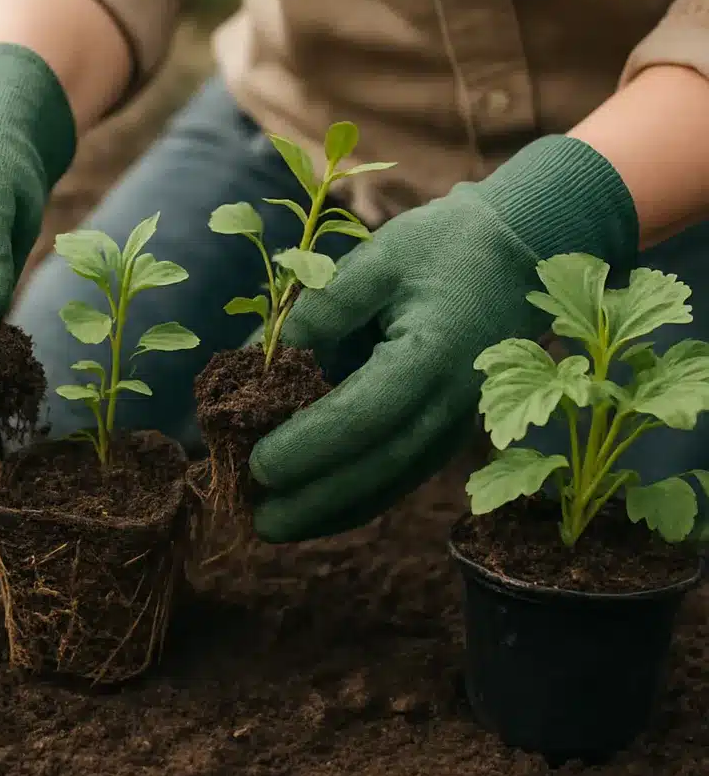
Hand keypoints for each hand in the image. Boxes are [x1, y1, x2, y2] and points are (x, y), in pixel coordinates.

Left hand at [247, 135, 639, 541]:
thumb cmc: (443, 248)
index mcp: (431, 355)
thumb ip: (326, 306)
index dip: (310, 446)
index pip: (363, 416)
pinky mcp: (451, 431)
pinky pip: (403, 476)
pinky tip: (320, 512)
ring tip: (277, 527)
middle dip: (315, 501)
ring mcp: (456, 423)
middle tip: (258, 522)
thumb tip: (272, 352)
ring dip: (334, 512)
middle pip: (378, 468)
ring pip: (392, 483)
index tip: (259, 464)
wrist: (518, 255)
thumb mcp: (379, 258)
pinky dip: (360, 499)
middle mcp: (450, 402)